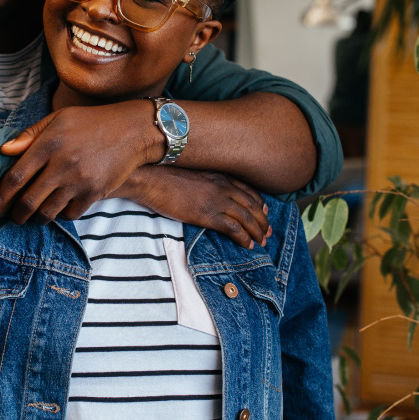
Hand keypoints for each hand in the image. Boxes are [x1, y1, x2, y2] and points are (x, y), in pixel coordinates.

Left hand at [0, 101, 161, 223]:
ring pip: (47, 212)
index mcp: (48, 144)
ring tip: (33, 214)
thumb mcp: (59, 118)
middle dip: (14, 214)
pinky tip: (58, 207)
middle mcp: (62, 165)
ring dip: (36, 218)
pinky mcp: (94, 193)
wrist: (132, 131)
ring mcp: (79, 182)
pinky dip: (60, 214)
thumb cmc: (92, 122)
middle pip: (27, 201)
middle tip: (10, 217)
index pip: (15, 178)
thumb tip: (4, 151)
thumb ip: (30, 135)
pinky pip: (70, 214)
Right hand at [118, 166, 269, 248]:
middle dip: (263, 220)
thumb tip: (207, 193)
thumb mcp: (192, 175)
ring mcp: (216, 200)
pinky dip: (244, 238)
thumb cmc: (165, 176)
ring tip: (262, 241)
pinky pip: (233, 228)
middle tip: (268, 231)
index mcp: (219, 176)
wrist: (150, 178)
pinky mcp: (207, 215)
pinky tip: (248, 245)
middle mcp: (223, 187)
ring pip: (247, 218)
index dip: (259, 204)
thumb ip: (206, 182)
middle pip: (252, 205)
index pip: (248, 191)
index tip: (264, 212)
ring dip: (257, 231)